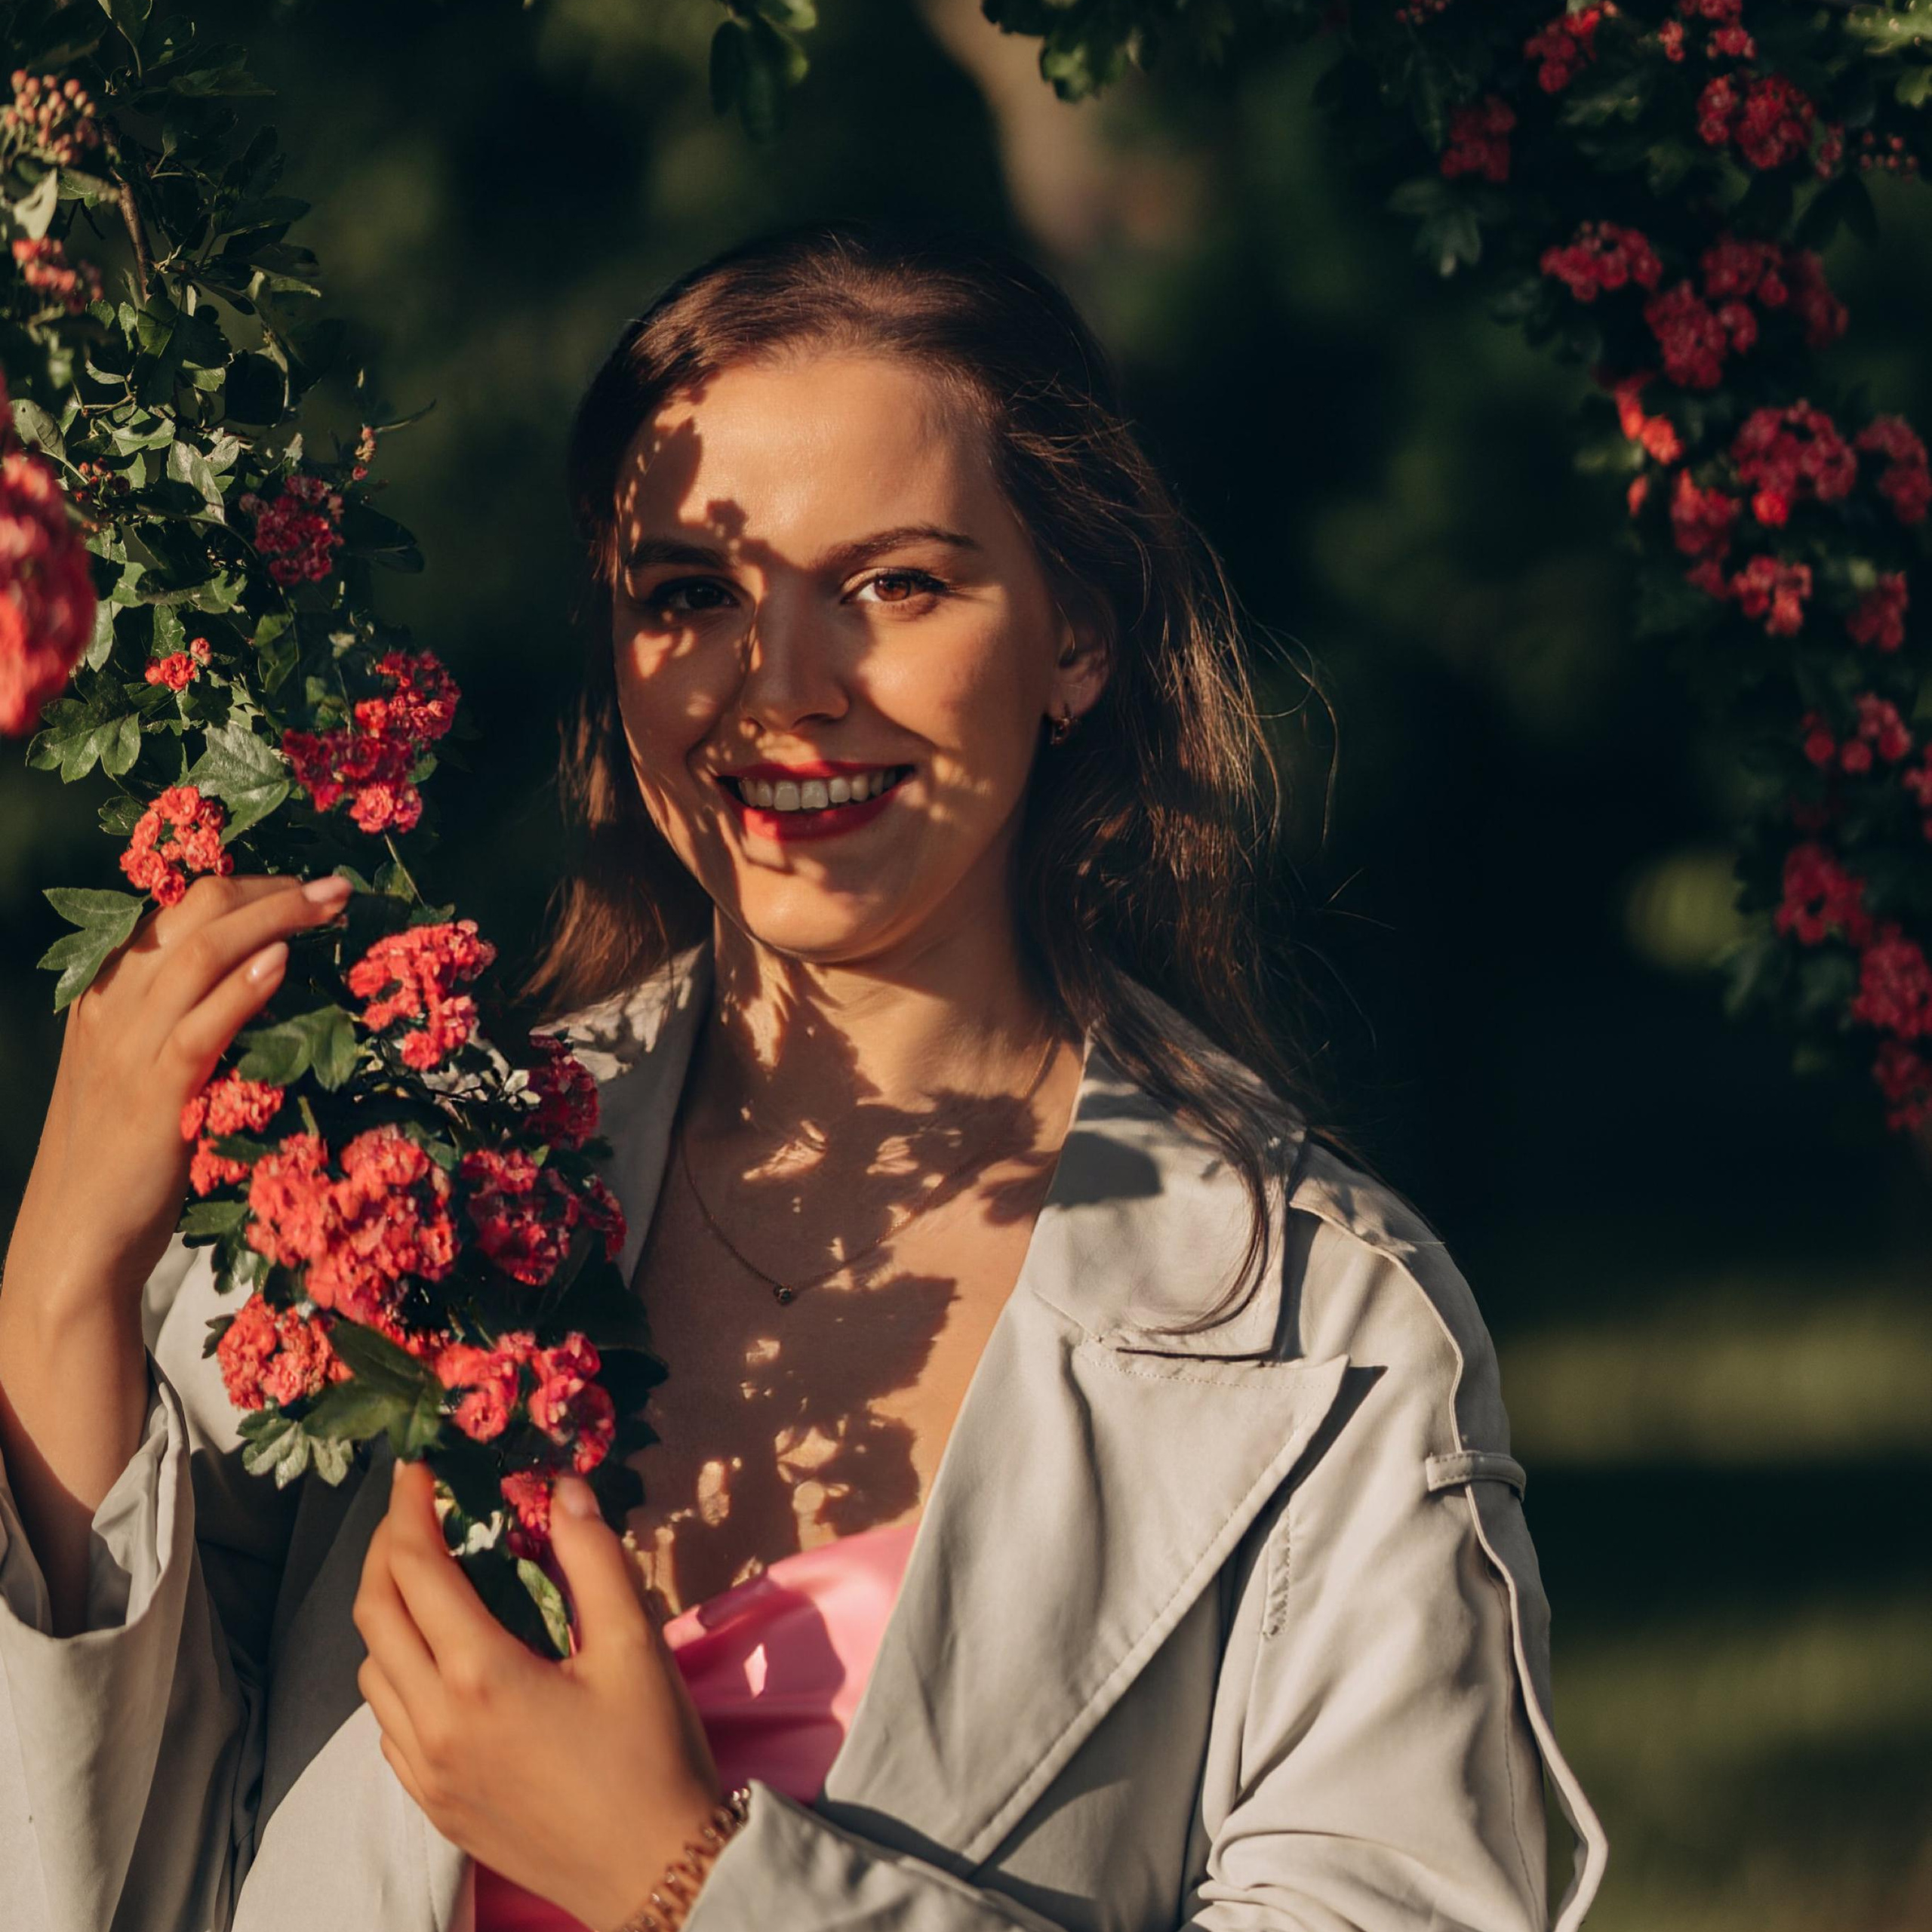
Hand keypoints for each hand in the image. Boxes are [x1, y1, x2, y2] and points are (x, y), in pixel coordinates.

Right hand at [6, 870, 352, 1323]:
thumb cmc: (126, 1152)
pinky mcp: (153, 1095)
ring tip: (328, 904)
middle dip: (270, 890)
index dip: (246, 887)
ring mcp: (127, 1048)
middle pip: (192, 914)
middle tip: (334, 886)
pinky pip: (199, 1026)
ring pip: (199, 954)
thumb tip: (261, 976)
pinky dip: (243, 989)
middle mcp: (112, 1007)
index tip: (305, 884)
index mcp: (107, 993)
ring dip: (273, 919)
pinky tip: (282, 963)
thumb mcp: (143, 1068)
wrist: (78, 1235)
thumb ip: (185, 1018)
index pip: (177, 910)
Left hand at [354, 1461, 725, 1931]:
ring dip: (389, 1615)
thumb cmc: (651, 1752)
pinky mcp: (433, 1805)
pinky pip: (387, 1725)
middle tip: (418, 1511)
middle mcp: (435, 1724)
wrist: (654, 1872)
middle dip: (387, 1550)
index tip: (419, 1467)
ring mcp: (427, 1772)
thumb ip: (594, 1556)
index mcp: (481, 1675)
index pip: (415, 1569)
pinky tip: (444, 1665)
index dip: (408, 1508)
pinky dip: (398, 1676)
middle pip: (375, 1614)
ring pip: (372, 1672)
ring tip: (432, 1583)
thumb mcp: (634, 1643)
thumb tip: (564, 1488)